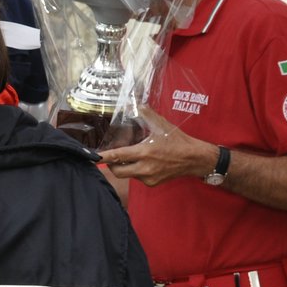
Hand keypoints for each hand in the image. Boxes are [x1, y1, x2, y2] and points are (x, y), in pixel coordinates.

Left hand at [98, 112, 213, 187]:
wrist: (194, 158)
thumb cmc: (177, 140)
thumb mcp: (161, 124)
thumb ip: (145, 113)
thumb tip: (132, 103)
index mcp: (144, 152)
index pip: (118, 156)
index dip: (103, 158)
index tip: (93, 158)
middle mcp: (145, 168)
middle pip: (118, 171)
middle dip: (112, 164)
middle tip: (111, 156)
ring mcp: (148, 178)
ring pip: (128, 174)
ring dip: (126, 166)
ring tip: (134, 155)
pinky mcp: (152, 183)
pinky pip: (138, 177)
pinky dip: (137, 170)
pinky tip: (145, 162)